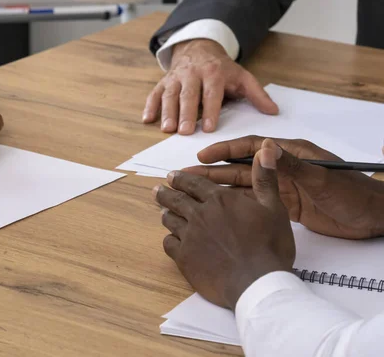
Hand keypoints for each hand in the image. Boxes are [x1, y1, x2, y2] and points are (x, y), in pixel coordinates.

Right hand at [142, 39, 278, 133]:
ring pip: (169, 94)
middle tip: (185, 132)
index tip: (208, 128)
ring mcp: (175, 77)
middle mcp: (192, 73)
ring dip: (167, 112)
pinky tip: (147, 119)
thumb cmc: (222, 69)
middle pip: (188, 94)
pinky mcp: (163, 81)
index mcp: (213, 73)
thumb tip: (274, 112)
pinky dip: (149, 106)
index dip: (210, 110)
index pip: (211, 93)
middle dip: (185, 113)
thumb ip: (257, 94)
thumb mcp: (242, 77)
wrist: (199, 47)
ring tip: (167, 129)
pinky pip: (154, 93)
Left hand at [154, 141, 294, 308]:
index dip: (182, 178)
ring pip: (170, 220)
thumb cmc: (269, 246)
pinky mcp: (184, 257)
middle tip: (157, 189)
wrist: (257, 282)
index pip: (194, 184)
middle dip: (165, 192)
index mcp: (219, 200)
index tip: (172, 175)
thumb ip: (265, 178)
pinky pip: (169, 243)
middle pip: (176, 199)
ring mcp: (189, 236)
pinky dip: (169, 239)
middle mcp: (200, 214)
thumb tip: (266, 148)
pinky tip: (171, 240)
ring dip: (165, 214)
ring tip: (162, 212)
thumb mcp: (274, 207)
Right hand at [184, 136, 383, 239]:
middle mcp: (282, 168)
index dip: (225, 150)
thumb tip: (266, 147)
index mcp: (291, 154)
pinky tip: (217, 207)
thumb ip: (292, 165)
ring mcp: (282, 187)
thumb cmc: (353, 194)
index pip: (252, 148)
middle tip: (187, 175)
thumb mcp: (321, 178)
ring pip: (243, 185)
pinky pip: (253, 201)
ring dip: (220, 187)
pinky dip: (235, 203)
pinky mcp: (284, 205)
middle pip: (241, 166)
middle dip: (214, 170)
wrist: (372, 219)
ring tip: (194, 191)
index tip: (203, 156)